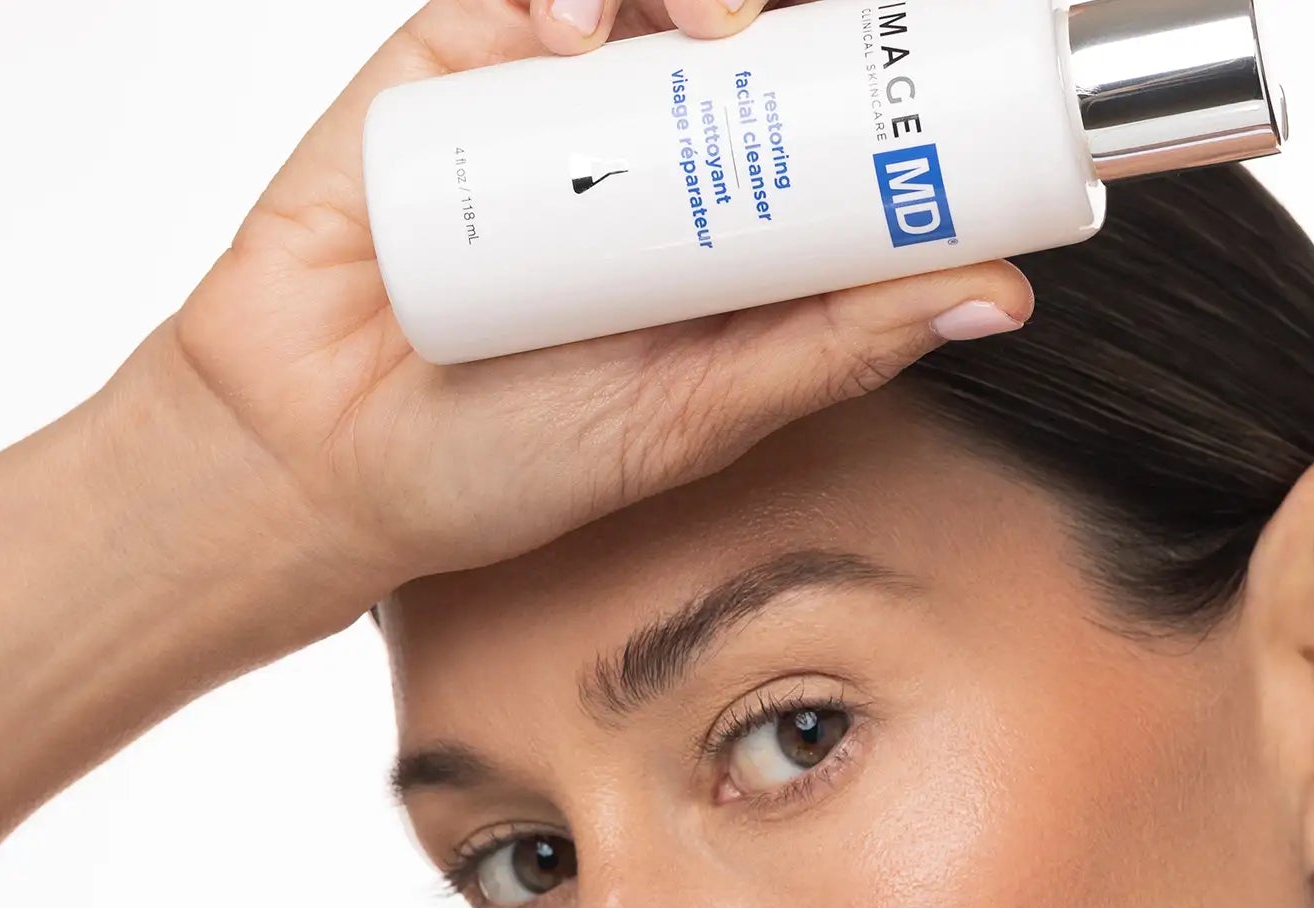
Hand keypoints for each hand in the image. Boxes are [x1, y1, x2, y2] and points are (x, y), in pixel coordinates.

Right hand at [162, 0, 1033, 646]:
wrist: (319, 454)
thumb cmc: (506, 458)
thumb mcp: (696, 416)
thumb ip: (833, 351)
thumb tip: (995, 295)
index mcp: (733, 241)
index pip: (838, 135)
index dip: (896, 89)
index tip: (951, 86)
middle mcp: (659, 157)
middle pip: (763, 36)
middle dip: (807, 19)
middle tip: (843, 35)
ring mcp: (560, 103)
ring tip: (717, 27)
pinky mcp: (459, 61)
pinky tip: (572, 20)